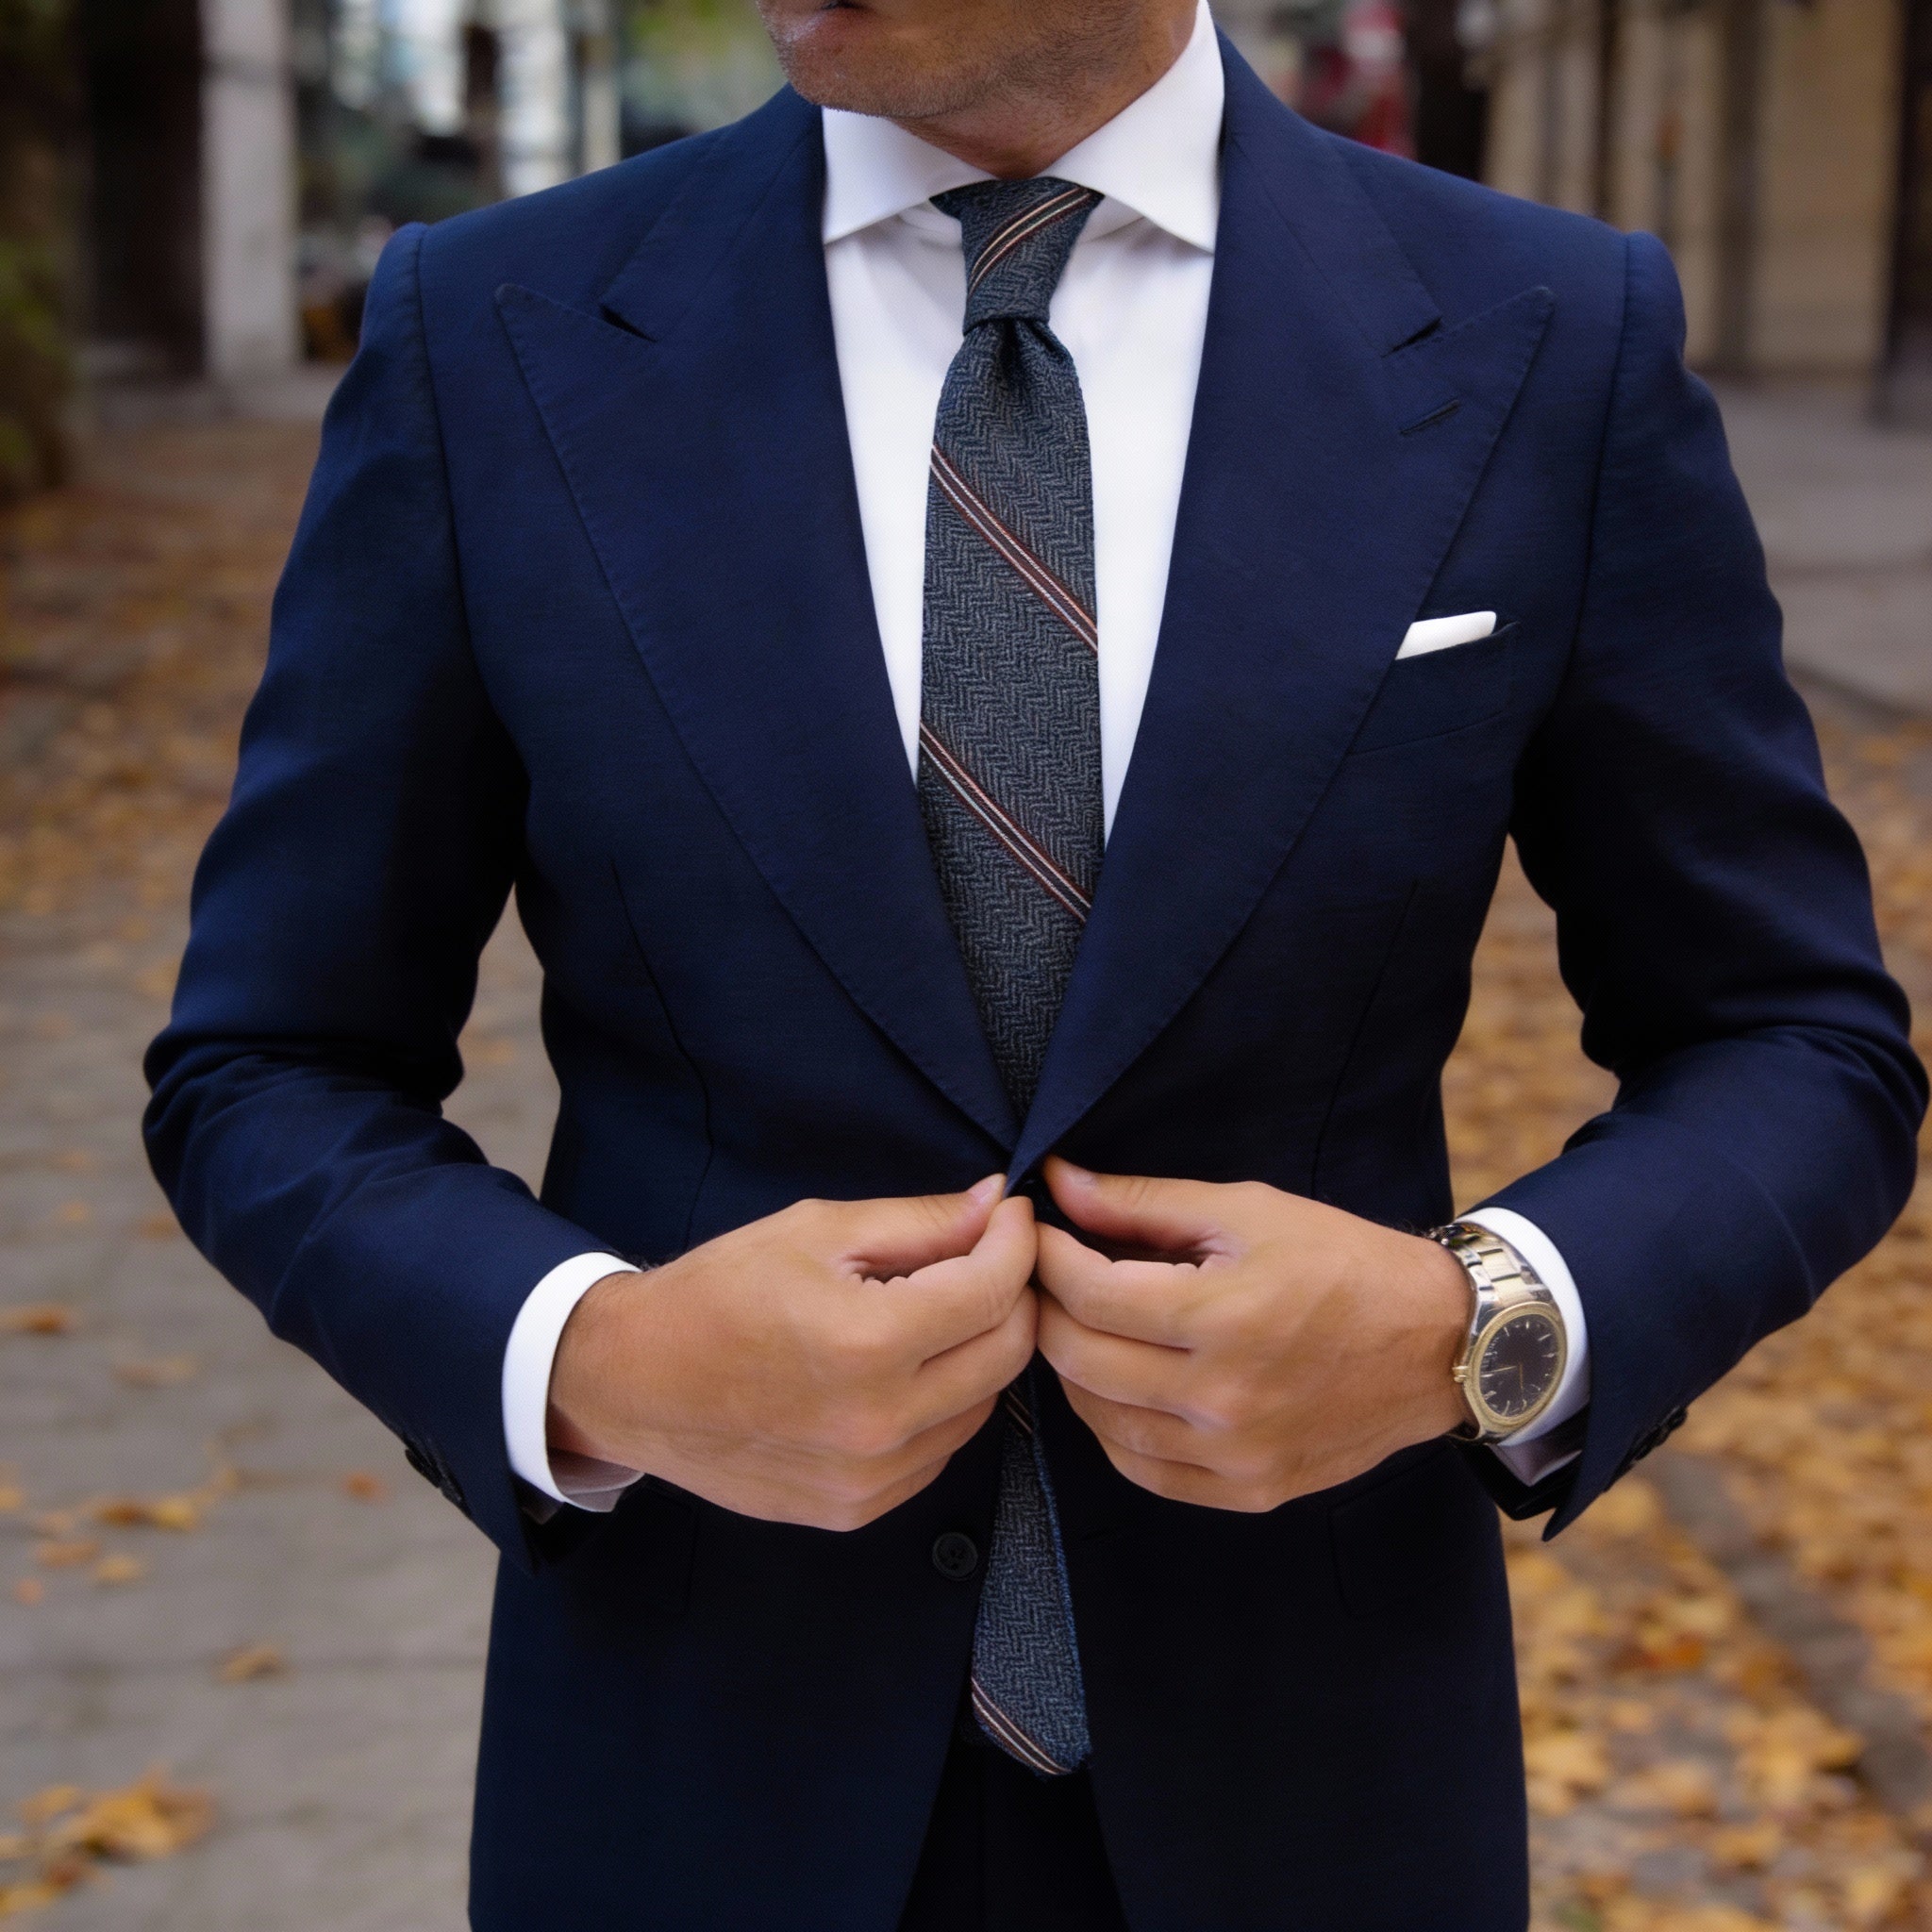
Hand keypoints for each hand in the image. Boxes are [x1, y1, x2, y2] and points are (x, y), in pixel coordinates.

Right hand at [548, 1177, 1037, 1529]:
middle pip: (1007, 1353)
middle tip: (986, 1256)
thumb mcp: (816, 1230)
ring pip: (982, 1405)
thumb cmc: (717, 1293)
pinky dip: (942, 1402)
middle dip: (1012, 1294)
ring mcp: (871, 1478)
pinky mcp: (857, 1508)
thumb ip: (919, 1222)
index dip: (1017, 1242)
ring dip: (978, 1351)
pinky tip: (901, 1368)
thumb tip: (997, 1205)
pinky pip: (940, 1448)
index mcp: (867, 1343)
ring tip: (936, 1310)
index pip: (994, 1291)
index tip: (1011, 1215)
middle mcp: (879, 1422)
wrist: (633, 1382)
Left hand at [1034, 1159, 1468, 1511]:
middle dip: (1046, 1309)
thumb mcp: (1248, 1210)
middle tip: (1046, 1277)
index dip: (1047, 1257)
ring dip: (1073, 1369)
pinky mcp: (1249, 1491)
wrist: (1439, 1344)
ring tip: (1081, 1325)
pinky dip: (1113, 1427)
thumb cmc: (1345, 1263)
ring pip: (1100, 1421)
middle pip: (1080, 1359)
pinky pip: (1143, 1469)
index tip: (1037, 1233)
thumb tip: (1060, 1182)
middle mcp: (1224, 1398)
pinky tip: (1119, 1385)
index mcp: (1224, 1317)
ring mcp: (1235, 1455)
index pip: (1089, 1294)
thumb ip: (1144, 1204)